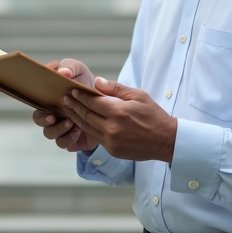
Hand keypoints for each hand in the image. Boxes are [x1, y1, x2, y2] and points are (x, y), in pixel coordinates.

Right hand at [31, 58, 98, 153]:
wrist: (102, 96)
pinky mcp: (72, 138)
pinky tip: (78, 130)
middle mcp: (52, 115)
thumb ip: (69, 67)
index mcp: (49, 100)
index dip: (39, 113)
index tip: (49, 113)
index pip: (36, 107)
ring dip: (60, 130)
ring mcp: (61, 127)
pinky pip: (65, 144)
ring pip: (52, 135)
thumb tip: (63, 73)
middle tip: (54, 118)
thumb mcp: (77, 69)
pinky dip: (70, 138)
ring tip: (73, 123)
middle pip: (40, 123)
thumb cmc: (82, 81)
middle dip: (46, 122)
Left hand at [62, 78, 176, 162]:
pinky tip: (81, 122)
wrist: (166, 140)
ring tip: (69, 109)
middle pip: (86, 115)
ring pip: (87, 127)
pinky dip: (86, 128)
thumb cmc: (153, 115)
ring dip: (76, 117)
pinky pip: (95, 137)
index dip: (81, 95)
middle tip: (65, 98)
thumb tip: (97, 82)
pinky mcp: (112, 150)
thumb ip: (116, 89)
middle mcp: (112, 128)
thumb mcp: (138, 96)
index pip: (92, 102)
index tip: (72, 90)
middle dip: (74, 105)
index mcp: (118, 112)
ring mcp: (111, 141)